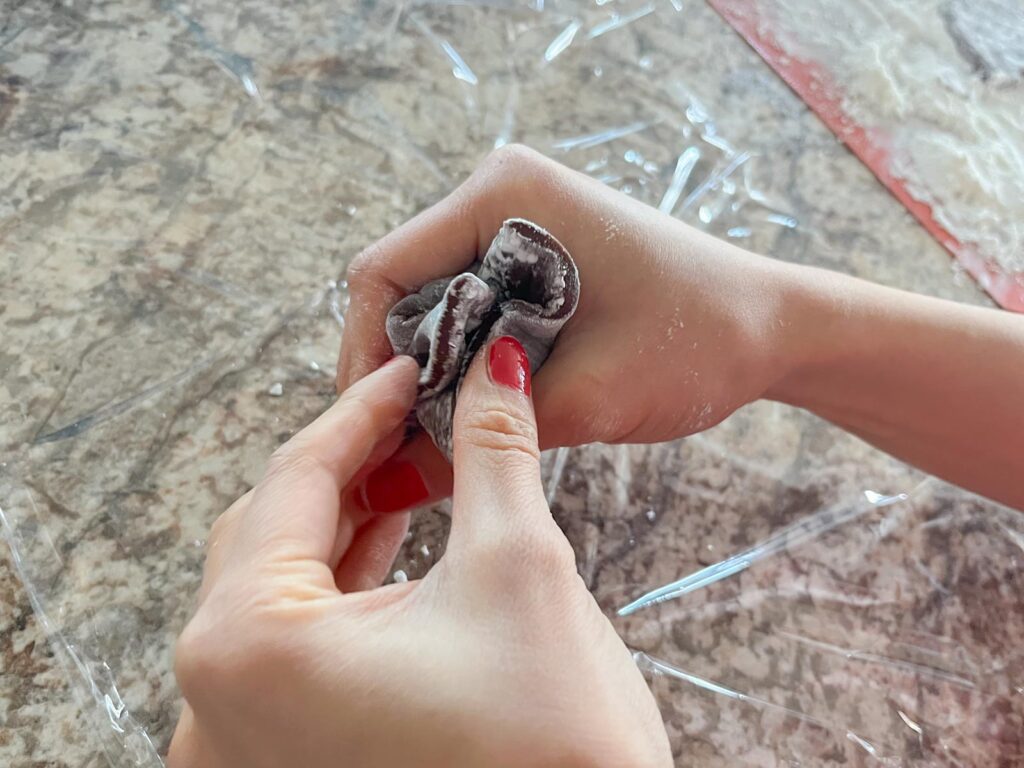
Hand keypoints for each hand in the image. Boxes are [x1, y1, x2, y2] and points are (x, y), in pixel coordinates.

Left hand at [169, 339, 671, 767]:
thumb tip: (498, 364)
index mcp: (251, 646)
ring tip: (411, 460)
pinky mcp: (282, 755)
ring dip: (347, 516)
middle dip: (349, 460)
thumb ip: (492, 449)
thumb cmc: (550, 750)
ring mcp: (242, 739)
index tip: (407, 367)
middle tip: (413, 408)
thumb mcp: (518, 568)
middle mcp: (217, 702)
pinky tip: (394, 534)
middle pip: (273, 528)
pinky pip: (294, 638)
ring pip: (281, 582)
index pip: (296, 480)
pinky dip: (342, 580)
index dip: (361, 408)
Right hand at [338, 144, 790, 512]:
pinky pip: (471, 310)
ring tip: (439, 441)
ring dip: (432, 374)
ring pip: (434, 307)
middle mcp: (496, 196)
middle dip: (398, 373)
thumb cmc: (698, 342)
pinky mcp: (534, 256)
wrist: (775, 328)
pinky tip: (478, 413)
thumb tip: (381, 487)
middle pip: (403, 291)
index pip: (382, 273)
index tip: (369, 431)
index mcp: (502, 196)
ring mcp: (515, 223)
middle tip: (403, 451)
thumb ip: (476, 442)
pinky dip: (466, 365)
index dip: (362, 358)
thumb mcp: (581, 400)